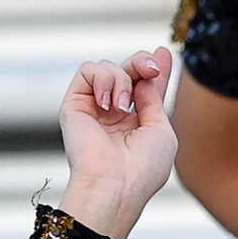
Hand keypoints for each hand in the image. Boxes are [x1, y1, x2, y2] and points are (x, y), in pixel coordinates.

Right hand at [57, 49, 176, 238]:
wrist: (116, 184)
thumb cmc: (143, 169)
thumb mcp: (162, 131)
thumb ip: (155, 99)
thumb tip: (146, 74)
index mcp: (136, 124)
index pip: (143, 88)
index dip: (151, 69)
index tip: (162, 53)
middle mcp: (114, 115)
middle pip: (126, 71)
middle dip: (140, 63)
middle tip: (149, 68)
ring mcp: (94, 109)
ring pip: (108, 68)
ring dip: (121, 80)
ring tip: (122, 107)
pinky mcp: (75, 104)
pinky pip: (88, 69)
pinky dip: (101, 79)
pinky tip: (107, 104)